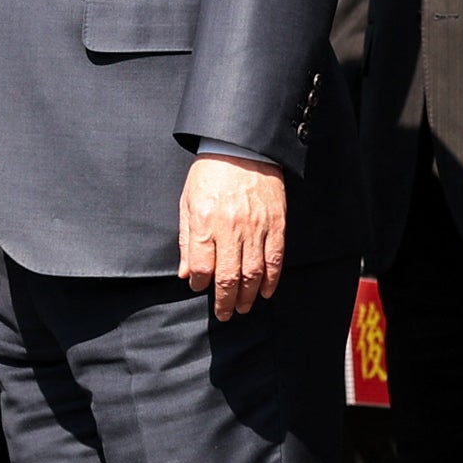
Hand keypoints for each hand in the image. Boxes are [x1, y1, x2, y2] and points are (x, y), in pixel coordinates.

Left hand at [179, 154, 288, 318]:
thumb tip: (186, 273)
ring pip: (253, 273)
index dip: (200, 283)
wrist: (242, 148)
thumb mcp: (188, 201)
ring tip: (243, 307)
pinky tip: (265, 292)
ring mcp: (256, 227)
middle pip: (228, 276)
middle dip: (225, 301)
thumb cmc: (210, 173)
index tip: (200, 287)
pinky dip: (271, 280)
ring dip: (248, 296)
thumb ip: (186, 240)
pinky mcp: (276, 224)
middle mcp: (230, 227)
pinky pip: (274, 259)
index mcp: (205, 221)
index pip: (202, 266)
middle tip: (225, 314)